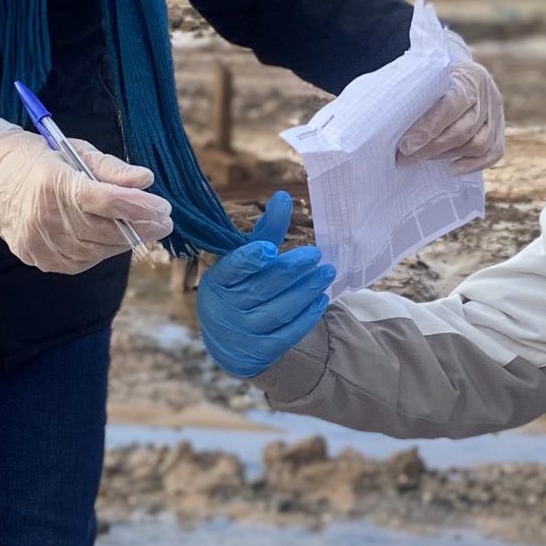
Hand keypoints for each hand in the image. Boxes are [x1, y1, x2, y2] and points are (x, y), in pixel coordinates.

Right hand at [0, 118, 173, 274]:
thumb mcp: (76, 151)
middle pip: (106, 230)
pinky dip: (102, 251)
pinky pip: (82, 261)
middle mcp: (45, 216)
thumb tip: (146, 180)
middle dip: (141, 227)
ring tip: (141, 229)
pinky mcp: (40, 259)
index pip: (106, 200)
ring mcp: (41, 242)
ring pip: (98, 250)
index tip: (164, 208)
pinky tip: (111, 238)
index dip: (139, 207)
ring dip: (124, 241)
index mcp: (54, 182)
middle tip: (164, 222)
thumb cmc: (41, 161)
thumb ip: (112, 168)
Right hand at [197, 191, 333, 377]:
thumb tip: (283, 196)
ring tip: (327, 273)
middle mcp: (226, 307)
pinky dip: (307, 315)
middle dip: (292, 270)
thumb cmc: (238, 286)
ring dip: (307, 290)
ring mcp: (243, 330)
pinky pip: (288, 332)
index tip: (270, 249)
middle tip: (316, 255)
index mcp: (218, 280)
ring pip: (280, 309)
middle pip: (263, 287)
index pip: (233, 268)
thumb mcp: (243, 259)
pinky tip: (320, 299)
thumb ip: (265, 232)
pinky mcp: (261, 349)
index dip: (250, 259)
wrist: (228, 337)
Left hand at [397, 60, 504, 172]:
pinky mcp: (501, 131)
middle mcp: (488, 95)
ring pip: (478, 144)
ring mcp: (497, 114)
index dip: (428, 128)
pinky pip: (493, 153)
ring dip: (447, 155)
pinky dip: (473, 165)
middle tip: (406, 158)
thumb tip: (392, 120)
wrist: (463, 77)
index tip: (406, 145)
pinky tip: (451, 169)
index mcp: (468, 77)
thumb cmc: (438, 79)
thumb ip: (418, 94)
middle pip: (463, 130)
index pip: (450, 106)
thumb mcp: (429, 77)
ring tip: (422, 159)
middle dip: (432, 147)